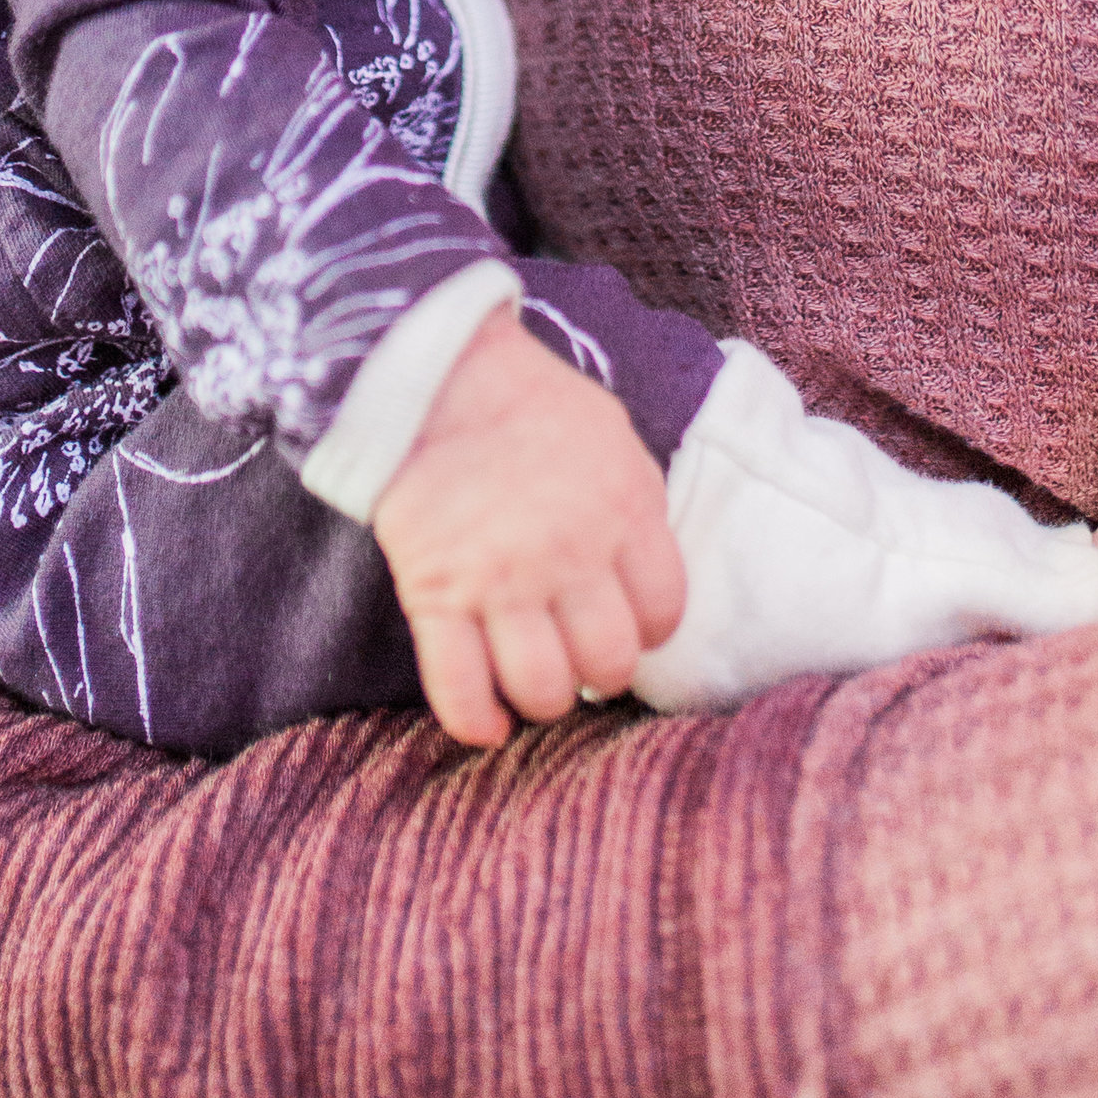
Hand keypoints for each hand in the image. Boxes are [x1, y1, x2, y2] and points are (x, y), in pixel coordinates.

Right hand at [372, 309, 685, 748]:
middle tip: (578, 649)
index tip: (625, 618)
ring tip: (536, 677)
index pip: (663, 612)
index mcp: (623, 510)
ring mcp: (500, 580)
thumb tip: (647, 573)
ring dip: (545, 697)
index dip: (648, 626)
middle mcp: (569, 554)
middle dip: (600, 667)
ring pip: (544, 689)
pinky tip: (489, 723)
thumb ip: (636, 505)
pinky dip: (476, 721)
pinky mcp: (435, 594)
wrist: (434, 373)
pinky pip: (460, 689)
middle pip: (609, 662)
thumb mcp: (611, 436)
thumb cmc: (528, 402)